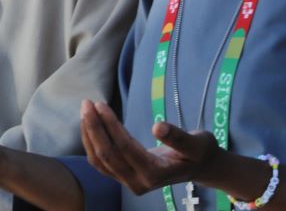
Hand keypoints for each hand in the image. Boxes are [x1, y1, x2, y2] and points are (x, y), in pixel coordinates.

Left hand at [80, 100, 219, 194]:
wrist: (200, 167)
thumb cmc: (199, 152)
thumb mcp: (197, 144)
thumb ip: (179, 138)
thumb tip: (158, 126)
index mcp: (156, 175)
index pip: (125, 148)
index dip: (110, 126)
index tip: (101, 104)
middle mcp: (139, 183)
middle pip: (108, 155)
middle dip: (94, 128)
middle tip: (87, 103)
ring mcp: (129, 182)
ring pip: (99, 160)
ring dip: (89, 134)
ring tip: (86, 109)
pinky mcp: (123, 177)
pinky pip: (100, 162)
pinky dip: (91, 143)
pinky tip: (88, 123)